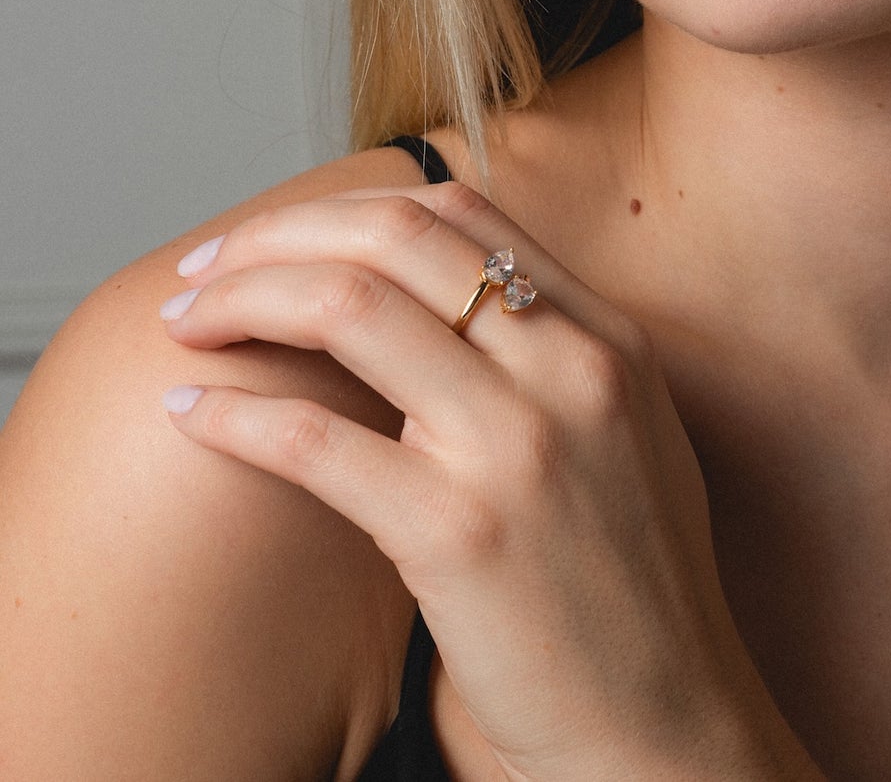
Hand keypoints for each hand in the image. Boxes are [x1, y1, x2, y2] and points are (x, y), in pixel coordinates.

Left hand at [158, 181, 805, 779]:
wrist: (665, 719)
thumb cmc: (633, 584)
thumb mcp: (624, 432)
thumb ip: (549, 356)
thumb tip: (429, 310)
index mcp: (608, 338)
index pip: (461, 213)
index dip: (348, 209)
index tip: (285, 237)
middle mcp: (570, 368)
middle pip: (395, 237)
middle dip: (278, 236)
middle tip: (208, 271)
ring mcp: (516, 446)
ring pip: (350, 307)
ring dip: (242, 301)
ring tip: (188, 326)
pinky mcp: (458, 534)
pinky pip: (316, 442)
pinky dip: (235, 417)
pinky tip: (192, 418)